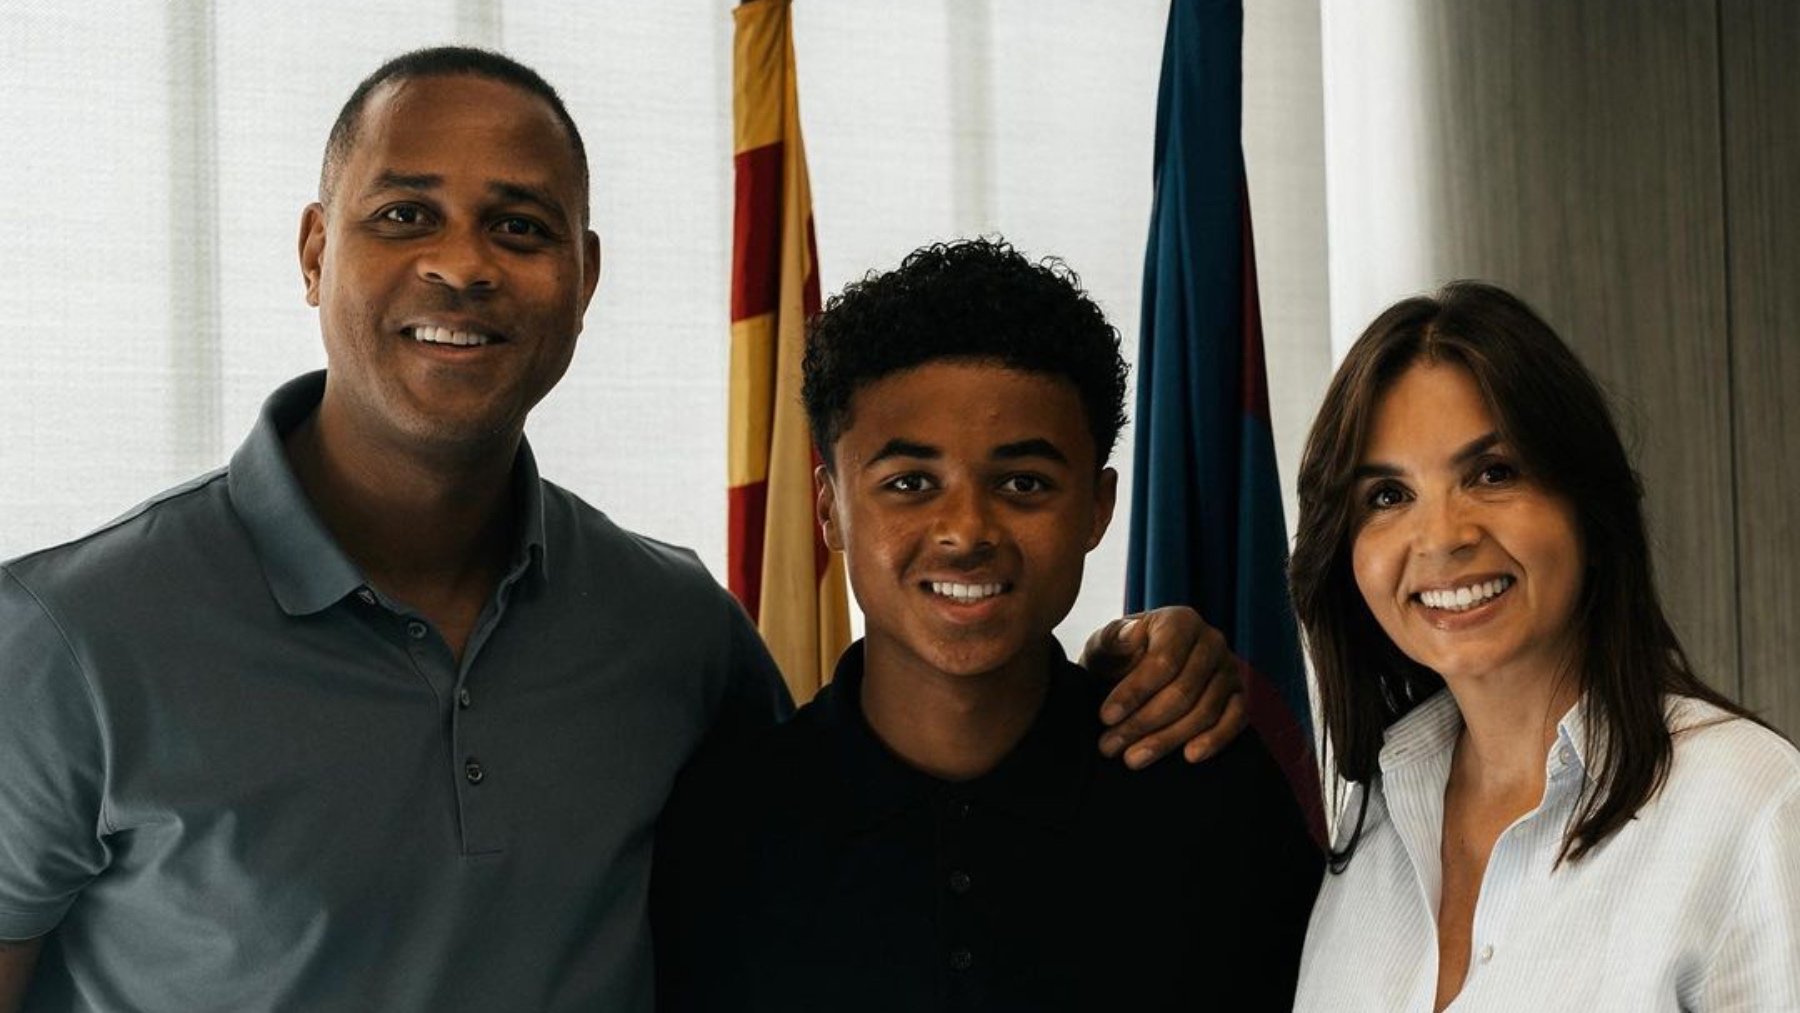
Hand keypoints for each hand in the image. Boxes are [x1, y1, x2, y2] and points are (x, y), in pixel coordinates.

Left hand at [1081, 606, 1245, 768]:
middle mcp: (1212, 641)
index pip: (1162, 662)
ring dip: (1167, 740)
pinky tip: (1189, 756)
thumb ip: (1115, 637)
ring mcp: (1229, 669)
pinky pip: (1236, 720)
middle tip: (1110, 746)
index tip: (1106, 717)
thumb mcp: (1107, 643)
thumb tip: (1132, 635)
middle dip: (1143, 723)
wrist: (1137, 670)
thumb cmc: (1120, 655)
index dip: (1134, 693)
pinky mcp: (1239, 696)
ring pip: (1205, 711)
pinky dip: (1215, 740)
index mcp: (1180, 621)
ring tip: (1132, 758)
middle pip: (1183, 691)